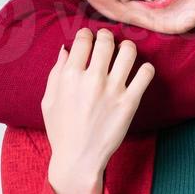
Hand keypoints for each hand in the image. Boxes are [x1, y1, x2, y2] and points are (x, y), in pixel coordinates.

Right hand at [42, 27, 153, 193]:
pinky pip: (145, 74)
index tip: (90, 38)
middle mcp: (92, 79)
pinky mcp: (130, 103)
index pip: (83, 40)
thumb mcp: (49, 100)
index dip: (87, 35)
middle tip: (108, 40)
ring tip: (125, 52)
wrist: (79, 159)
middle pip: (106, 41)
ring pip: (128, 52)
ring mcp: (113, 90)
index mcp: (69, 76)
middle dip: (107, 36)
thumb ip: (56, 72)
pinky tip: (139, 72)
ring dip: (127, 47)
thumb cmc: (61, 130)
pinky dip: (145, 68)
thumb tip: (66, 49)